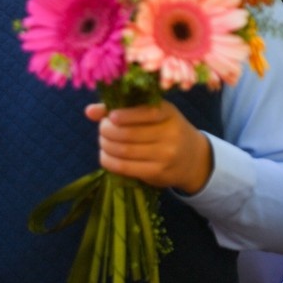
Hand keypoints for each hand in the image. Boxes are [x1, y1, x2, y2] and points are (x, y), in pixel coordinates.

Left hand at [85, 101, 211, 193]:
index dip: (125, 115)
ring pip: (125, 151)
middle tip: (102, 129)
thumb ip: (121, 109)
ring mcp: (165, 155)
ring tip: (103, 142)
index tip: (111, 116)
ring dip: (106, 146)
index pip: (146, 112)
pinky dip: (109, 161)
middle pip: (129, 133)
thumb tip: (89, 111)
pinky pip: (127, 168)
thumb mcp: (151, 114)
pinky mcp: (158, 173)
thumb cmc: (164, 129)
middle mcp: (170, 134)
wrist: (193, 158)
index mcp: (168, 113)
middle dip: (107, 131)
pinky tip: (105, 156)